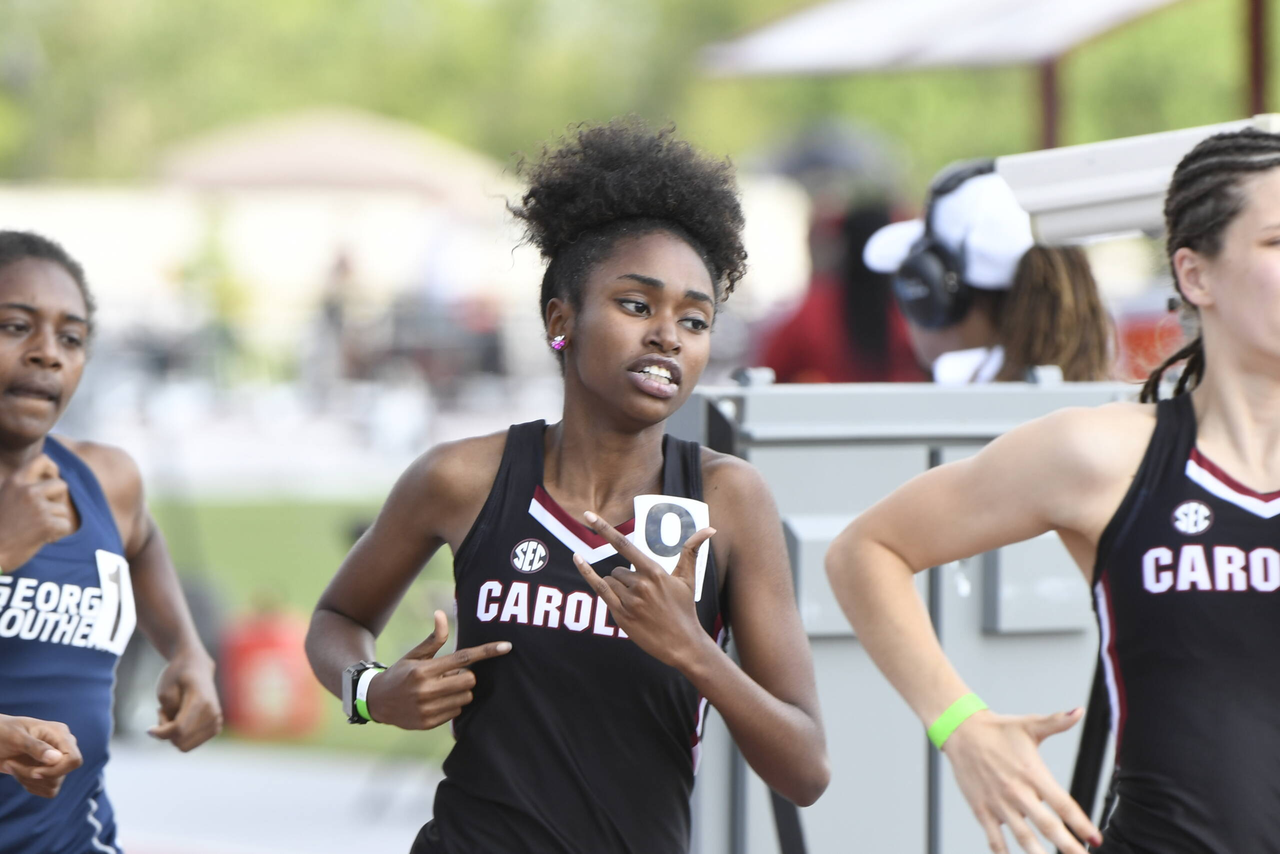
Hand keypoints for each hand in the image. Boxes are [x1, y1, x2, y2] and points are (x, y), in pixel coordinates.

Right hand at [0, 455, 74, 569]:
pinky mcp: (47, 524)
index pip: (42, 460)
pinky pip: (65, 525)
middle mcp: (27, 491)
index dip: (52, 468)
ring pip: (63, 509)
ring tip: (36, 529)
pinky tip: (41, 538)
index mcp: (15, 482)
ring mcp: (38, 507)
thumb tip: (49, 473)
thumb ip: (22, 487)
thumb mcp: (5, 497)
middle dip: (59, 499)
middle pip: (61, 485)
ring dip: (55, 521)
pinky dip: (57, 534)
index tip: (51, 478)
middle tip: (48, 512)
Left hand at [0, 715, 81, 797]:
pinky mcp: (49, 773)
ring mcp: (56, 761)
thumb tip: (56, 759)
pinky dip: (32, 787)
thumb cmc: (3, 732)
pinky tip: (19, 774)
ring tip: (12, 766)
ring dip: (28, 780)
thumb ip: (36, 747)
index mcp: (60, 734)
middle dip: (33, 774)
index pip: (73, 759)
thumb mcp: (16, 736)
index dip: (57, 770)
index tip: (34, 772)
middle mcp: (62, 748)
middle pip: (61, 774)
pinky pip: (49, 790)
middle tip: (11, 764)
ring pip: (53, 784)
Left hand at [149, 652, 222, 751]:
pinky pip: (190, 744)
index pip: (178, 729)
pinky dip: (182, 735)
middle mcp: (213, 713)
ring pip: (185, 746)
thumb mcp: (164, 693)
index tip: (148, 729)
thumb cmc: (177, 677)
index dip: (160, 733)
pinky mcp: (216, 727)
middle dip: (167, 732)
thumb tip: (171, 738)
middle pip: (181, 741)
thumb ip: (166, 718)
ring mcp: (217, 721)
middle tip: (164, 713)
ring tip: (174, 714)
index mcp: (201, 701)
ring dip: (174, 734)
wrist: (196, 667)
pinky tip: (183, 719)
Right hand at [365, 610, 511, 729]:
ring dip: (460, 691)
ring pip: (466, 697)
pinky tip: (437, 701)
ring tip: (442, 688)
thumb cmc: (401, 673)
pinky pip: (457, 712)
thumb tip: (441, 614)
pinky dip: (453, 705)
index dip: (487, 651)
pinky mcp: (429, 723)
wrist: (377, 702)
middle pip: (470, 680)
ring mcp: (428, 708)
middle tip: (452, 675)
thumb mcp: (414, 655)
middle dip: (467, 676)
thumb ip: (433, 638)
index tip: (507, 646)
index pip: (463, 658)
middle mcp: (427, 690)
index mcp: (424, 670)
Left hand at [573, 510, 714, 670]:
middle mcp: (640, 585)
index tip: (589, 515)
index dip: (604, 528)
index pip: (624, 544)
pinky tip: (578, 560)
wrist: (682, 644)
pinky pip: (600, 590)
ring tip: (638, 606)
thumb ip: (692, 551)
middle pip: (618, 571)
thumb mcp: (688, 579)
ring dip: (618, 589)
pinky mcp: (620, 615)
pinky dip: (589, 575)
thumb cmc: (685, 609)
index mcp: (655, 573)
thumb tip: (709, 528)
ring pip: (610, 581)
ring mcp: (629, 601)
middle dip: (625, 580)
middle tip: (644, 598)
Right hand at [943, 708, 1101, 853]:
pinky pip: (994, 838)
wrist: (960, 731)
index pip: (1062, 804)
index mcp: (1032, 773)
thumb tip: (1079, 712)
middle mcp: (1017, 791)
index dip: (1081, 824)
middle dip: (1067, 846)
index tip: (1095, 839)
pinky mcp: (982, 809)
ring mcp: (998, 803)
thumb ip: (1056, 721)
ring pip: (1023, 837)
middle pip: (1047, 826)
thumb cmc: (997, 729)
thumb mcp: (1029, 725)